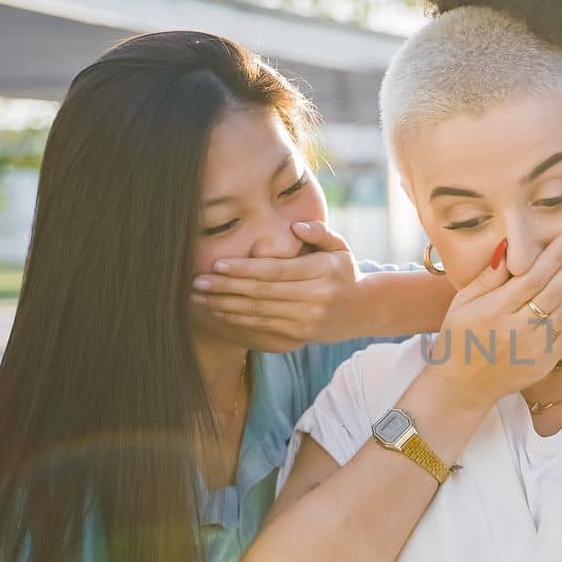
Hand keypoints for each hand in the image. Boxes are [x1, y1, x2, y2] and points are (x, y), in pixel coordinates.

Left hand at [192, 221, 364, 347]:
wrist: (364, 309)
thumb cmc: (344, 272)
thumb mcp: (339, 246)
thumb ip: (319, 231)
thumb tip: (295, 226)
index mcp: (323, 271)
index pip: (276, 271)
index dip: (245, 269)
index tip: (218, 265)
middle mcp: (316, 297)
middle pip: (263, 293)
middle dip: (226, 288)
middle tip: (197, 282)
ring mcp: (307, 319)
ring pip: (259, 312)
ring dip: (225, 305)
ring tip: (199, 298)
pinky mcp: (300, 334)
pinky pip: (263, 326)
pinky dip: (238, 319)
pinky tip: (218, 311)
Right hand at [425, 219, 561, 408]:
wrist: (463, 385)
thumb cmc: (459, 337)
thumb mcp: (462, 302)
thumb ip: (487, 276)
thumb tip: (509, 247)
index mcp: (495, 311)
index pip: (534, 276)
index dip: (557, 252)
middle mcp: (519, 330)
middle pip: (557, 289)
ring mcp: (536, 348)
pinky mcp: (548, 361)